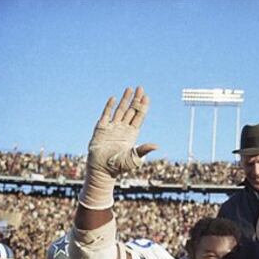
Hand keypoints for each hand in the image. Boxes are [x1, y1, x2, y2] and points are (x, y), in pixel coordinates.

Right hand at [79, 87, 157, 209]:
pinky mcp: (101, 128)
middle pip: (131, 111)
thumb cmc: (119, 167)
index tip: (147, 97)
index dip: (143, 107)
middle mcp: (123, 129)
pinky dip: (110, 106)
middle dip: (136, 100)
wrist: (102, 169)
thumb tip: (157, 146)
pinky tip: (114, 98)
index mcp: (132, 134)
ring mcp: (112, 127)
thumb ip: (144, 150)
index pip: (139, 117)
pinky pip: (106, 115)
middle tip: (141, 88)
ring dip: (125, 100)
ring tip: (130, 89)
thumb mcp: (134, 158)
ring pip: (120, 110)